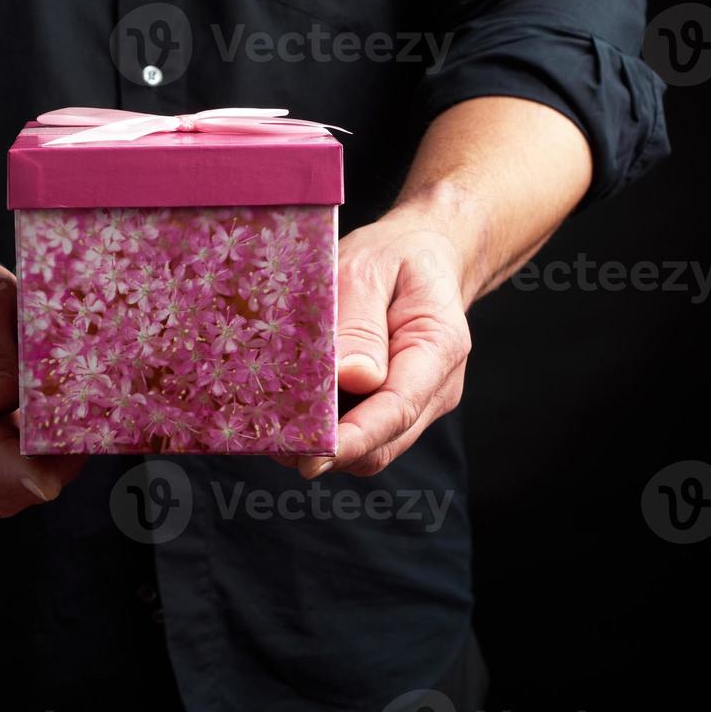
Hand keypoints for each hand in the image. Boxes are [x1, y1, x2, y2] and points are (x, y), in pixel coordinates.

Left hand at [300, 210, 472, 477]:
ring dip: (327, 446)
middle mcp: (435, 387)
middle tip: (271, 440)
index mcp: (438, 347)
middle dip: (330, 450)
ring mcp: (418, 402)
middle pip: (383, 442)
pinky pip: (363, 433)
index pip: (397, 410)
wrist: (421, 256)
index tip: (312, 456)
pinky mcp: (395, 406)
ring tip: (276, 428)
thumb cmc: (394, 257)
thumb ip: (361, 324)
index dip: (353, 439)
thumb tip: (351, 379)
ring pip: (372, 447)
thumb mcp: (370, 270)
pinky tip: (294, 415)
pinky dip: (331, 433)